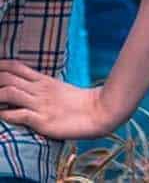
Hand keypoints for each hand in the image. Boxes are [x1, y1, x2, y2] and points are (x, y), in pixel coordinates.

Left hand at [0, 61, 125, 139]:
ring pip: (10, 92)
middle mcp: (40, 90)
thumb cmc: (80, 104)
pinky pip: (18, 114)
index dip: (0, 66)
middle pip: (8, 77)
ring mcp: (41, 104)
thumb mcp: (59, 90)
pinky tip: (2, 115)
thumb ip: (41, 87)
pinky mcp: (42, 120)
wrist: (101, 112)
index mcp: (44, 81)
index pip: (16, 67)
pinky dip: (5, 114)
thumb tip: (23, 87)